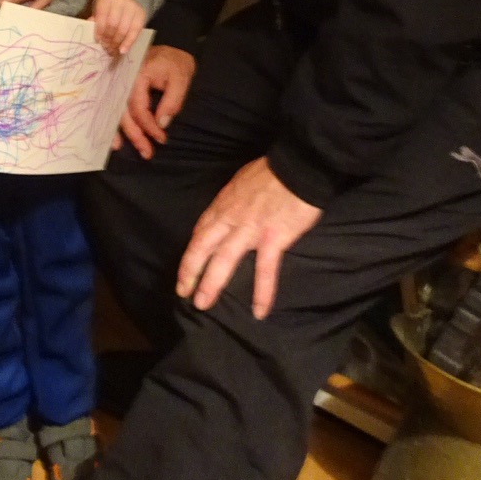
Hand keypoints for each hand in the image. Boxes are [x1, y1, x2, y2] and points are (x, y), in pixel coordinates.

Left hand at [92, 0, 145, 57]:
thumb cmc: (111, 3)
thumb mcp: (101, 6)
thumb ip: (97, 17)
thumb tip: (90, 25)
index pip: (102, 17)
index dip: (99, 31)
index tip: (98, 41)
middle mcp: (120, 2)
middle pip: (113, 25)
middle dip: (108, 39)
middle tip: (105, 48)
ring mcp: (132, 8)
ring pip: (123, 30)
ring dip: (117, 43)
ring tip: (112, 51)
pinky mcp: (141, 15)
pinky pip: (135, 31)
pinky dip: (128, 43)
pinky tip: (122, 50)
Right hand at [115, 44, 194, 157]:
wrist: (171, 51)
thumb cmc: (175, 63)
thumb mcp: (180, 79)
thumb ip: (172, 101)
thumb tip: (162, 124)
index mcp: (137, 74)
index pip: (139, 107)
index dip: (149, 126)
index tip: (162, 139)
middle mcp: (124, 80)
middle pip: (124, 112)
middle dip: (134, 134)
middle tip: (147, 153)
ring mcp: (120, 84)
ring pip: (117, 111)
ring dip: (119, 131)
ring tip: (120, 149)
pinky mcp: (120, 88)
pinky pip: (115, 107)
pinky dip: (113, 122)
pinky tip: (114, 138)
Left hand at [175, 158, 321, 319]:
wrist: (298, 167)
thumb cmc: (272, 172)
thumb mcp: (241, 181)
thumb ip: (233, 201)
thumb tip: (230, 212)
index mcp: (224, 204)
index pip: (201, 231)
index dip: (192, 252)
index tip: (186, 267)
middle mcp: (230, 218)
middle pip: (202, 247)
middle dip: (190, 270)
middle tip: (182, 292)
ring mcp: (250, 229)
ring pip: (223, 259)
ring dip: (211, 283)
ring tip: (202, 304)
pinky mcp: (273, 239)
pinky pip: (265, 270)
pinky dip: (262, 292)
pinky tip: (259, 311)